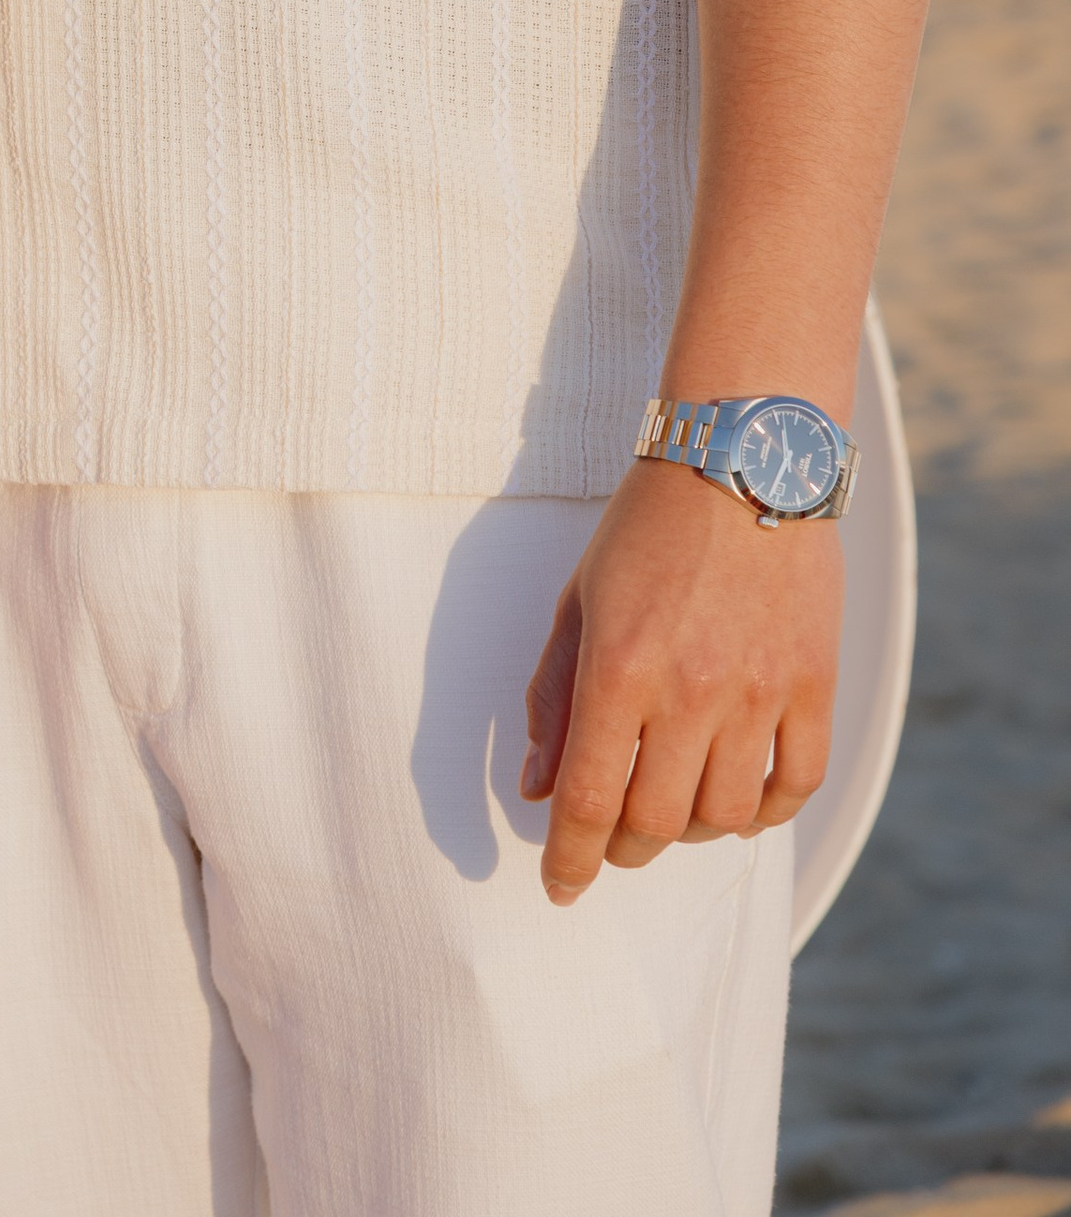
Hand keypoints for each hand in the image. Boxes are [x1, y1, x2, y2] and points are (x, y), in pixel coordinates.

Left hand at [521, 461, 840, 903]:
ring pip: (725, 816)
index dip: (571, 859)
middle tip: (612, 840)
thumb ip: (554, 697)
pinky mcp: (814, 685)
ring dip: (690, 830)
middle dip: (623, 849)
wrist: (741, 461)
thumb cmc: (646, 529)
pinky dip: (764, 811)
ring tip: (672, 804)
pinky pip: (794, 785)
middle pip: (655, 823)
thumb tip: (537, 788)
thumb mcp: (578, 602)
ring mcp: (760, 692)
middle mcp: (691, 690)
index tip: (560, 887)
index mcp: (620, 667)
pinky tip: (738, 797)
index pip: (590, 801)